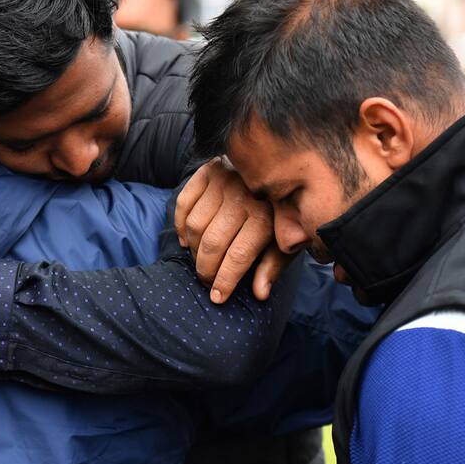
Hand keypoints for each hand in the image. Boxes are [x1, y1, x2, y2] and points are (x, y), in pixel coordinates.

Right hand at [174, 157, 291, 302]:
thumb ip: (273, 265)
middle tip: (206, 281)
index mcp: (266, 217)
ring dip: (192, 249)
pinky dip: (179, 225)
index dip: (225, 280)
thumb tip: (260, 294)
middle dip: (205, 270)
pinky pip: (183, 203)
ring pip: (195, 225)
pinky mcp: (207, 172)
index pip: (238, 256)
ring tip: (199, 260)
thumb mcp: (285, 238)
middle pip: (212, 243)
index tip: (217, 297)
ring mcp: (223, 182)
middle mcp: (243, 198)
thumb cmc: (278, 212)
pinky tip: (185, 240)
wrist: (278, 166)